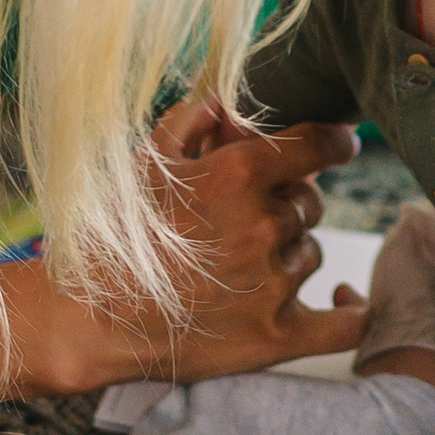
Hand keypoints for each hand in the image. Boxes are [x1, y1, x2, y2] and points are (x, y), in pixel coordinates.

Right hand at [133, 100, 366, 378]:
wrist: (82, 320)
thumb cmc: (108, 235)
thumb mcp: (144, 162)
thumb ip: (192, 120)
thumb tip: (227, 96)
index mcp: (236, 176)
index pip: (317, 146)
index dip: (335, 142)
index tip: (341, 143)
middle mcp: (261, 226)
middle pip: (309, 205)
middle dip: (285, 206)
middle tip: (243, 221)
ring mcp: (271, 285)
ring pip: (311, 254)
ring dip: (288, 253)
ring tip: (235, 266)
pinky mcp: (274, 337)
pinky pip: (343, 325)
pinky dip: (351, 312)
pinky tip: (344, 299)